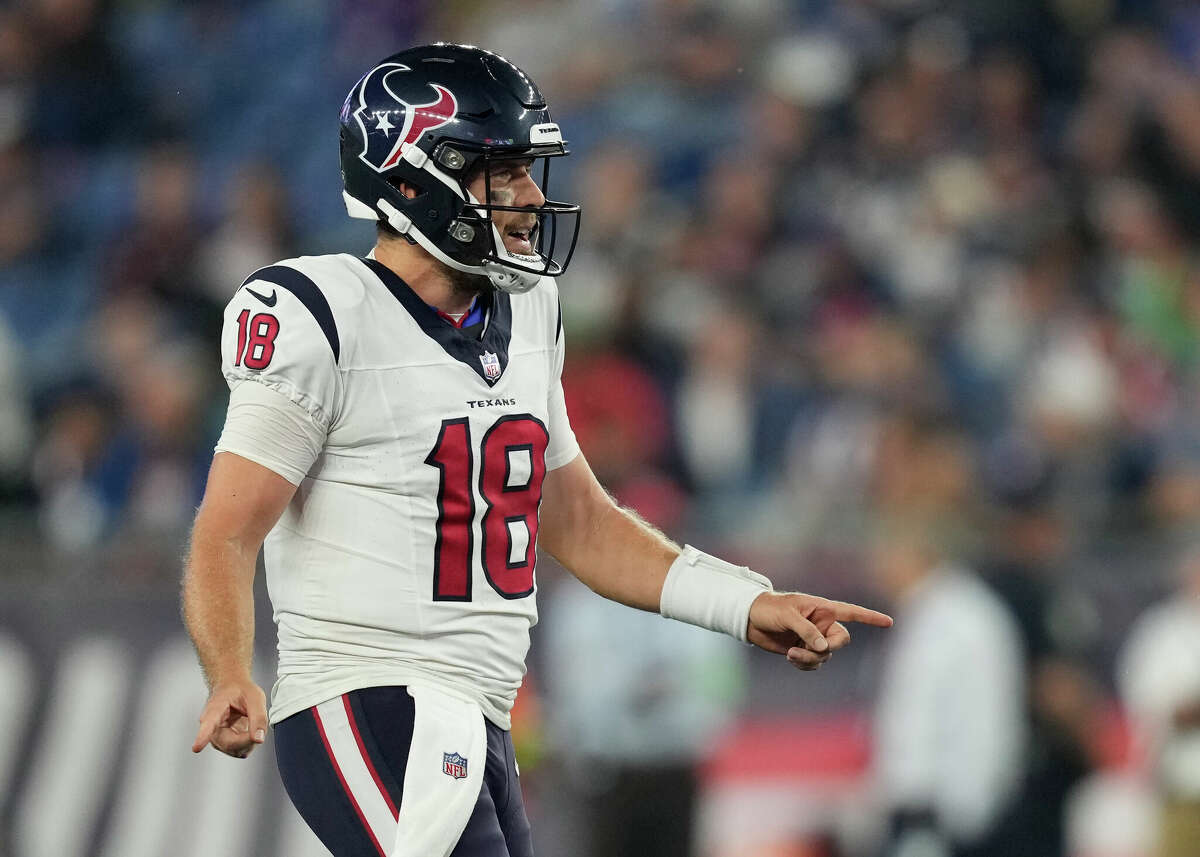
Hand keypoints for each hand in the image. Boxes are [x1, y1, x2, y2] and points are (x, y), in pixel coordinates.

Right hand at [192, 679, 268, 758]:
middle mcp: (211, 727)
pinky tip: (249, 731)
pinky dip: (249, 744)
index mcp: (215, 709)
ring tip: (252, 724)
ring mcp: (216, 738)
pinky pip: (239, 751)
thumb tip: (259, 738)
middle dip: (248, 739)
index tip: (197, 747)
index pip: (208, 724)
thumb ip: (258, 717)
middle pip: (229, 744)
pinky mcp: (223, 744)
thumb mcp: (255, 698)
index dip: (203, 737)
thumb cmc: (241, 691)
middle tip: (258, 726)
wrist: (232, 689)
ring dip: (249, 742)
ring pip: (235, 750)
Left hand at [747, 591, 891, 670]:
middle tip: (810, 649)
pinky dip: (805, 664)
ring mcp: (814, 638)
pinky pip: (814, 663)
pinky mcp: (804, 650)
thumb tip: (824, 648)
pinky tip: (791, 658)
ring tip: (791, 653)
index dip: (871, 617)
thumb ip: (807, 630)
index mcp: (823, 608)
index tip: (890, 622)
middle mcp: (823, 624)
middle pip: (842, 641)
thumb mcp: (788, 616)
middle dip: (828, 648)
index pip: (852, 612)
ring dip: (810, 658)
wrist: (751, 619)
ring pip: (826, 656)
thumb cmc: (770, 609)